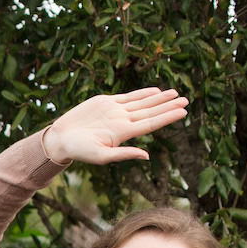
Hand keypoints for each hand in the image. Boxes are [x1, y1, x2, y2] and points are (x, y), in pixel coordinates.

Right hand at [42, 88, 189, 165]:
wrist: (60, 138)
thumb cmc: (78, 151)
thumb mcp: (100, 156)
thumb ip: (123, 154)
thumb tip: (147, 156)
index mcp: (124, 133)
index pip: (151, 124)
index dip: (167, 117)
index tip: (184, 111)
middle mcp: (123, 121)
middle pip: (150, 112)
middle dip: (168, 105)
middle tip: (187, 100)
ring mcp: (116, 111)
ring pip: (143, 103)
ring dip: (159, 98)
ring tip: (175, 93)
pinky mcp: (106, 102)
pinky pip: (129, 96)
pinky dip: (143, 93)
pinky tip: (155, 91)